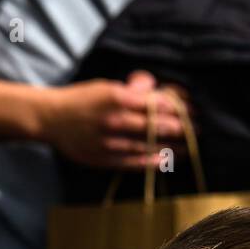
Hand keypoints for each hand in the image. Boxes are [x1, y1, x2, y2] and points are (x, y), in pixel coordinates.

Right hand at [37, 70, 186, 169]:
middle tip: (200, 130)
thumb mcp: (106, 86)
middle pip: (159, 126)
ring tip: (192, 148)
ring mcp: (112, 142)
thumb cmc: (81, 100)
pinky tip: (168, 160)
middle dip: (183, 128)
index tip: (194, 110)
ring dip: (174, 147)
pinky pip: (136, 162)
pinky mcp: (106, 159)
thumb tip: (156, 88)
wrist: (49, 119)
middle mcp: (116, 120)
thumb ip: (133, 88)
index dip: (180, 107)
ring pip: (150, 145)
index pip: (158, 103)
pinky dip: (154, 161)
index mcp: (118, 98)